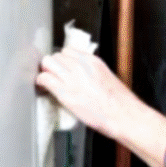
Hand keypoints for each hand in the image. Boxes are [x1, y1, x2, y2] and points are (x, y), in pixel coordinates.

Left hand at [36, 52, 165, 166]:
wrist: (124, 115)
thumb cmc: (119, 103)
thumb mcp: (107, 78)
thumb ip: (92, 73)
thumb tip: (81, 76)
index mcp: (93, 61)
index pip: (68, 51)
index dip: (63, 61)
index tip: (62, 69)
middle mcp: (82, 65)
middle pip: (56, 55)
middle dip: (52, 66)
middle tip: (53, 76)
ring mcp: (73, 78)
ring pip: (47, 62)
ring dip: (46, 72)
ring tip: (47, 82)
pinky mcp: (66, 92)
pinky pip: (45, 78)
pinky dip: (41, 82)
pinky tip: (43, 89)